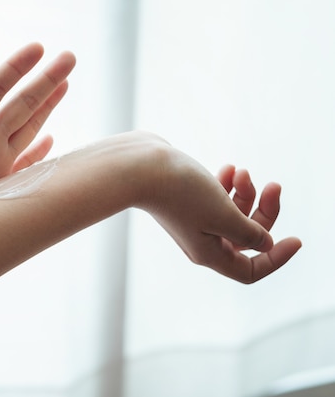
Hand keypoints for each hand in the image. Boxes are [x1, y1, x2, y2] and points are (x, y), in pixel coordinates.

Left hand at [0, 43, 75, 221]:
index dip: (16, 68)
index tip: (38, 48)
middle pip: (20, 104)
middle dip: (45, 80)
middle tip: (70, 57)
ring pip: (28, 128)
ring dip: (47, 107)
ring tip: (66, 84)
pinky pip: (25, 166)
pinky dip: (40, 153)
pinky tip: (52, 140)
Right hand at [137, 140, 301, 282]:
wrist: (140, 167)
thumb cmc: (180, 192)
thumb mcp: (224, 214)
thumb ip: (250, 233)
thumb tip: (264, 243)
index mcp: (209, 253)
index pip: (250, 270)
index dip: (276, 259)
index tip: (296, 239)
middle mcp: (202, 241)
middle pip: (246, 238)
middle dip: (265, 212)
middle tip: (273, 185)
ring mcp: (194, 221)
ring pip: (233, 214)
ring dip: (246, 192)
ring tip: (243, 172)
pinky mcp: (188, 201)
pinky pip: (218, 198)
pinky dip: (228, 185)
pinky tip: (229, 168)